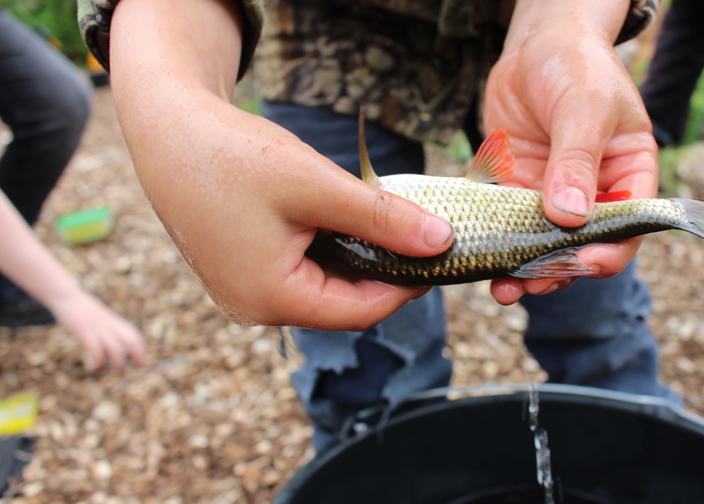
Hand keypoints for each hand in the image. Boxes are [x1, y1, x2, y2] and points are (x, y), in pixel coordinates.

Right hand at [52, 293, 145, 370]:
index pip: (133, 335)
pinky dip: (99, 360)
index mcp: (115, 321)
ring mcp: (98, 327)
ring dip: (118, 362)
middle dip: (137, 353)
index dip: (140, 349)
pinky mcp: (84, 331)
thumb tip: (114, 341)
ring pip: (115, 347)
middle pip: (130, 339)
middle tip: (137, 367)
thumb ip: (108, 327)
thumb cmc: (84, 310)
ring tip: (118, 371)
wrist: (67, 296)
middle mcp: (110, 324)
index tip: (141, 362)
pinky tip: (98, 367)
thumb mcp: (100, 317)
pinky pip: (96, 348)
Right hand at [110, 0, 453, 329]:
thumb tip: (441, 241)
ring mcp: (245, 291)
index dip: (406, 285)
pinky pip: (299, 271)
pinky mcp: (241, 270)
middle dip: (383, 269)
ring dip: (357, 256)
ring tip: (383, 218)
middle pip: (343, 302)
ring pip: (323, 285)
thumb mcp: (318, 186)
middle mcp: (255, 306)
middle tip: (418, 232)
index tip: (439, 253)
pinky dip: (329, 249)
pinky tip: (343, 217)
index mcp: (271, 298)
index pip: (361, 311)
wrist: (167, 128)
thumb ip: (383, 219)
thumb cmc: (233, 156)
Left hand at [483, 0, 658, 303]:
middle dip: (560, 270)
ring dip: (526, 269)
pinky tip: (482, 261)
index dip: (608, 252)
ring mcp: (554, 196)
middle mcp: (595, 193)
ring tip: (505, 287)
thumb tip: (570, 218)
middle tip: (534, 283)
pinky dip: (498, 246)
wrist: (535, 44)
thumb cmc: (576, 65)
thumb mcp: (585, 107)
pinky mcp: (519, 191)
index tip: (582, 263)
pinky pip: (509, 227)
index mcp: (629, 176)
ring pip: (544, 245)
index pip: (628, 228)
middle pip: (583, 247)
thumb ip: (577, 161)